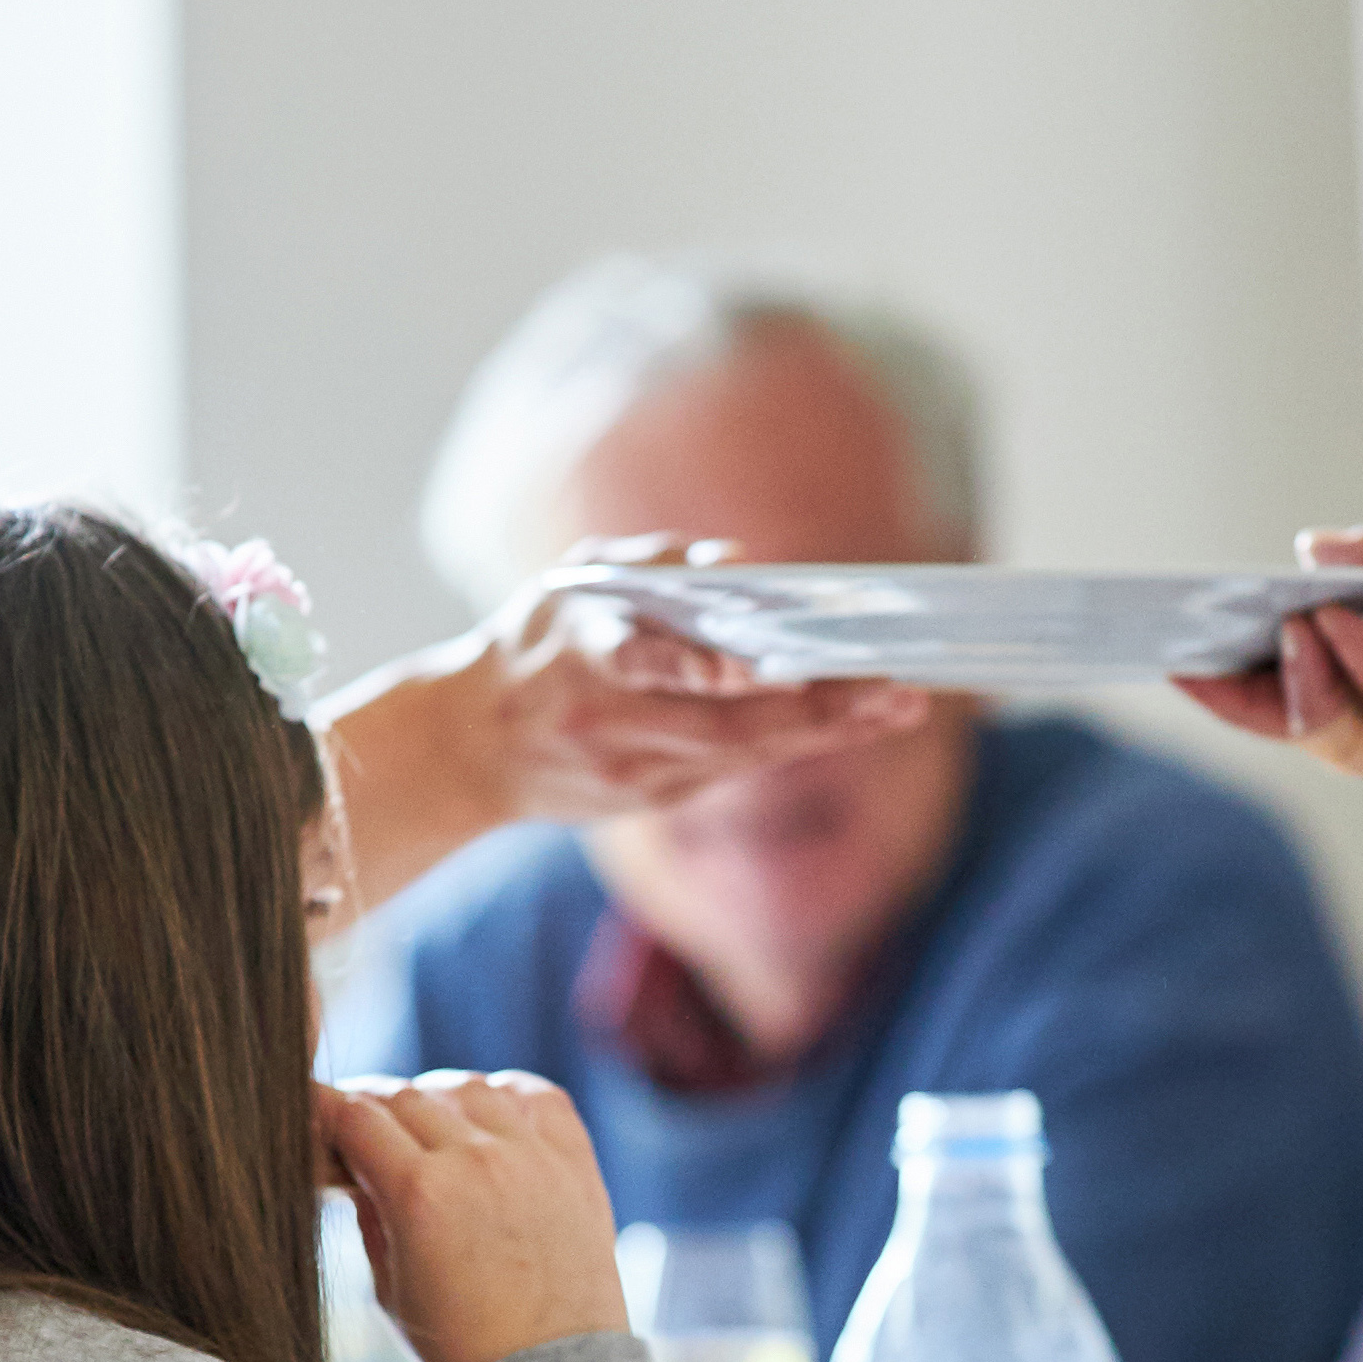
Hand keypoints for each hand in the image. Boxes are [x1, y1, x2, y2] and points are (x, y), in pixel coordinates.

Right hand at [314, 1070, 628, 1361]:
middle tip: (367, 1136)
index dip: (326, 1112)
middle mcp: (475, 1160)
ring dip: (436, 1101)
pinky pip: (536, 1096)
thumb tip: (356, 1169)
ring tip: (427, 1130)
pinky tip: (488, 1116)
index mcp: (419, 1193)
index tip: (317, 1117)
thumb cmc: (463, 1345)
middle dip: (375, 1112)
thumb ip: (369, 1216)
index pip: (354, 1117)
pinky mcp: (574, 1161)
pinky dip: (504, 1095)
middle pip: (405, 1097)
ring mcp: (531, 1155)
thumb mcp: (389, 1289)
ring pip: (467, 1088)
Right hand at [458, 542, 931, 826]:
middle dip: (816, 712)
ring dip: (824, 732)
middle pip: (724, 725)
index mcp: (577, 653)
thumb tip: (741, 561)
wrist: (466, 750)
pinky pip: (733, 770)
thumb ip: (656, 561)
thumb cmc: (532, 645)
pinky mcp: (648, 800)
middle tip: (894, 691)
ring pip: (742, 755)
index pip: (645, 662)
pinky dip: (792, 743)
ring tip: (896, 705)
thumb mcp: (573, 584)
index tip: (772, 665)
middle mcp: (608, 721)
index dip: (705, 668)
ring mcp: (631, 771)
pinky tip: (851, 722)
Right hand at [1171, 512, 1362, 786]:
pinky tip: (1331, 620)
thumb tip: (1307, 552)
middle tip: (1180, 653)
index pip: (1305, 674)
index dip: (1244, 663)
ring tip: (1269, 623)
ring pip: (1333, 724)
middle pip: (1299, 714)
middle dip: (1237, 690)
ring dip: (1294, 674)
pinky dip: (1354, 661)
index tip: (1182, 636)